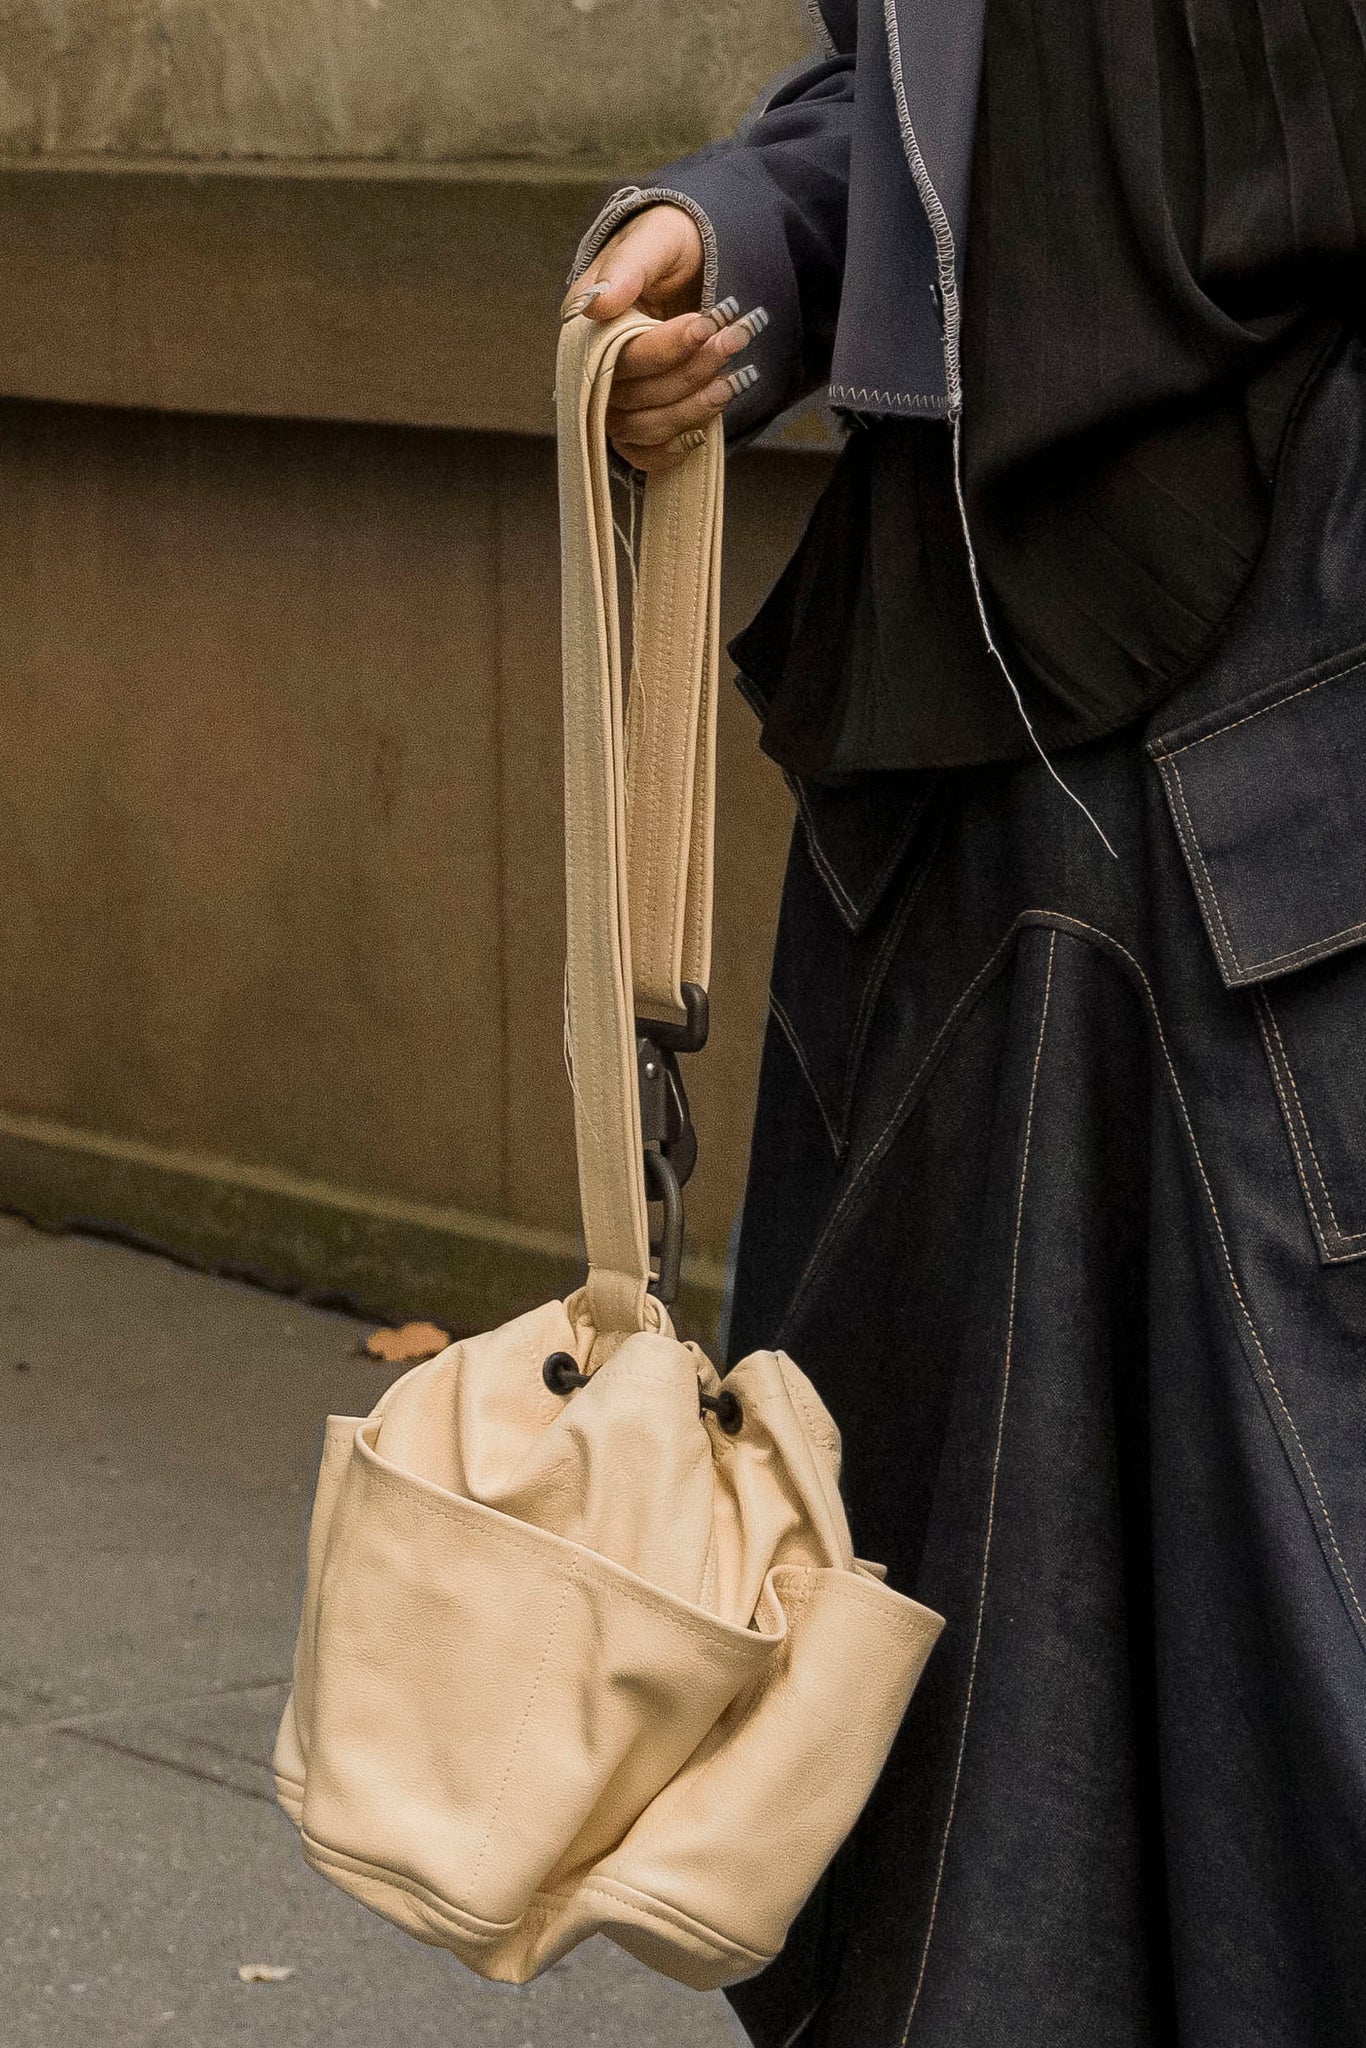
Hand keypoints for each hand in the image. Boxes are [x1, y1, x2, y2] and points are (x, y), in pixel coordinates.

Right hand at [561, 204, 766, 473]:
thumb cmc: (668, 247)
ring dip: (691, 409)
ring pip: (642, 427)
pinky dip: (673, 450)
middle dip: (690, 372)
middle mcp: (592, 369)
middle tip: (736, 338)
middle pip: (633, 395)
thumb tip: (598, 305)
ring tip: (734, 380)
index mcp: (585, 324)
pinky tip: (703, 431)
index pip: (619, 353)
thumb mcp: (654, 241)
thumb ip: (628, 268)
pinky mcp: (637, 422)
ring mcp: (613, 400)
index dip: (664, 348)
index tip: (705, 324)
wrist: (688, 265)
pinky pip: (644, 454)